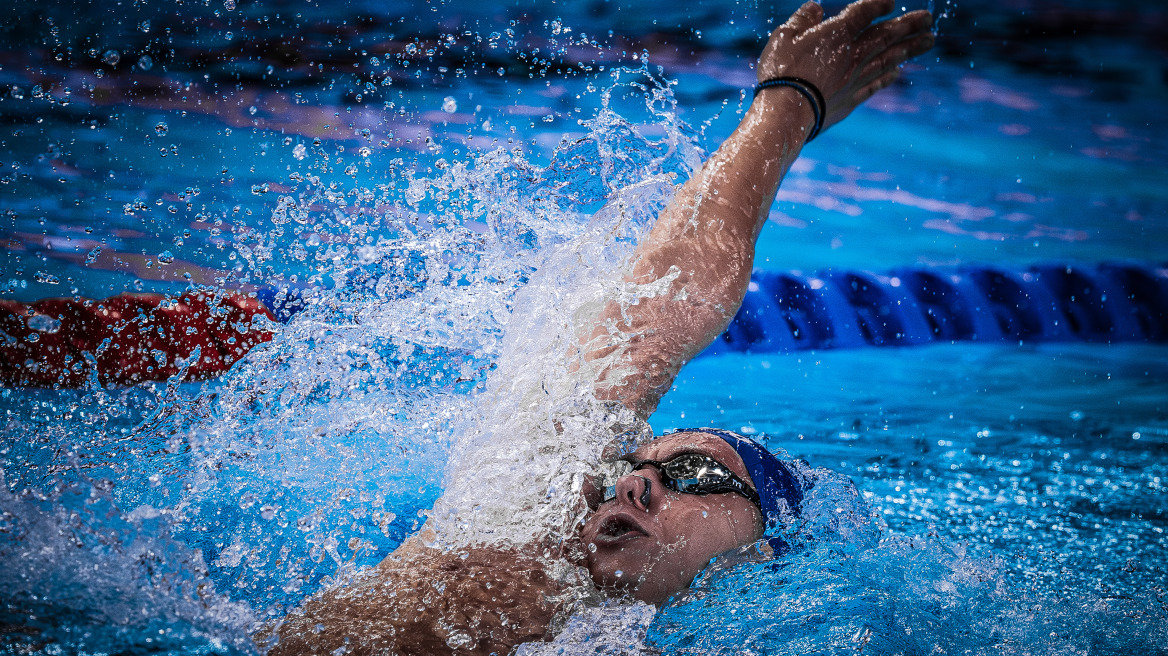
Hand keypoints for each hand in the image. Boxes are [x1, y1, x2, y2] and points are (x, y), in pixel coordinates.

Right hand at [756, 0, 933, 132]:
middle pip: (887, 34)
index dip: (879, 4)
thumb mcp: (783, 36)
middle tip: (929, 18)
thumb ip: (802, 20)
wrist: (787, 113)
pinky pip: (876, 84)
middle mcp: (853, 54)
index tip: (891, 1)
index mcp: (837, 33)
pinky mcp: (851, 100)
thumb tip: (814, 8)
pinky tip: (898, 72)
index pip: (865, 12)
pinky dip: (889, 76)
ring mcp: (855, 78)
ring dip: (910, 48)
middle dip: (910, 24)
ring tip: (929, 41)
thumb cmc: (781, 72)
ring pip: (889, 58)